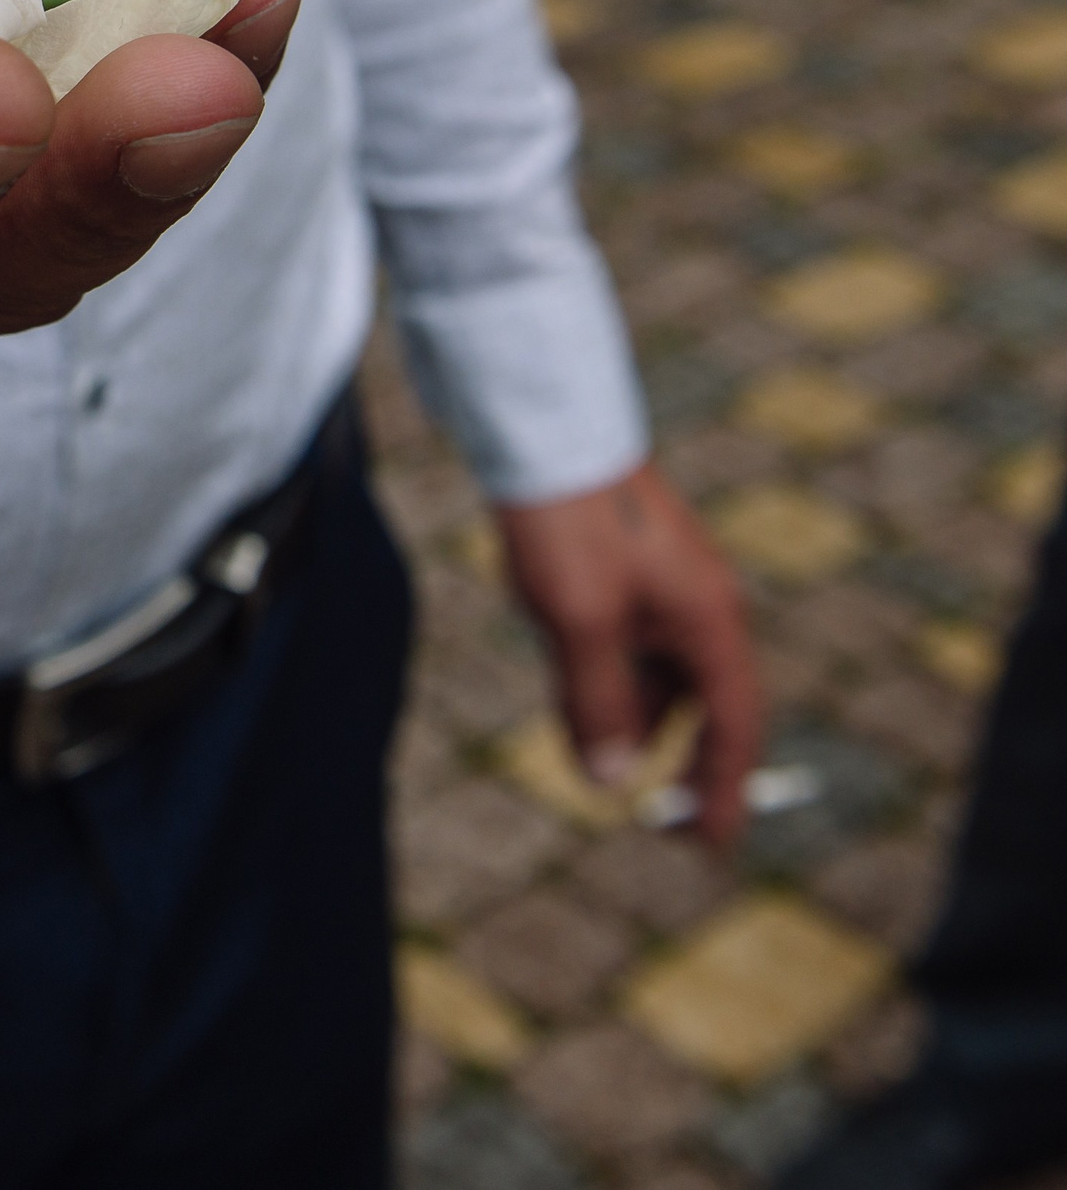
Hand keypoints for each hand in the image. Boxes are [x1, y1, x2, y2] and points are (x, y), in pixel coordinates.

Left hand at [496, 462, 763, 846]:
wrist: (543, 430)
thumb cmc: (568, 524)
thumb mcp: (578, 623)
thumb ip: (598, 704)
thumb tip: (614, 781)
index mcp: (707, 621)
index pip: (731, 725)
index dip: (722, 788)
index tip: (709, 844)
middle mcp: (696, 605)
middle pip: (701, 703)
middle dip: (680, 759)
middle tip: (657, 818)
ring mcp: (663, 584)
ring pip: (658, 672)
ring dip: (636, 719)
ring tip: (600, 759)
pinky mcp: (625, 567)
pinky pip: (629, 642)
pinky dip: (611, 678)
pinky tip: (575, 692)